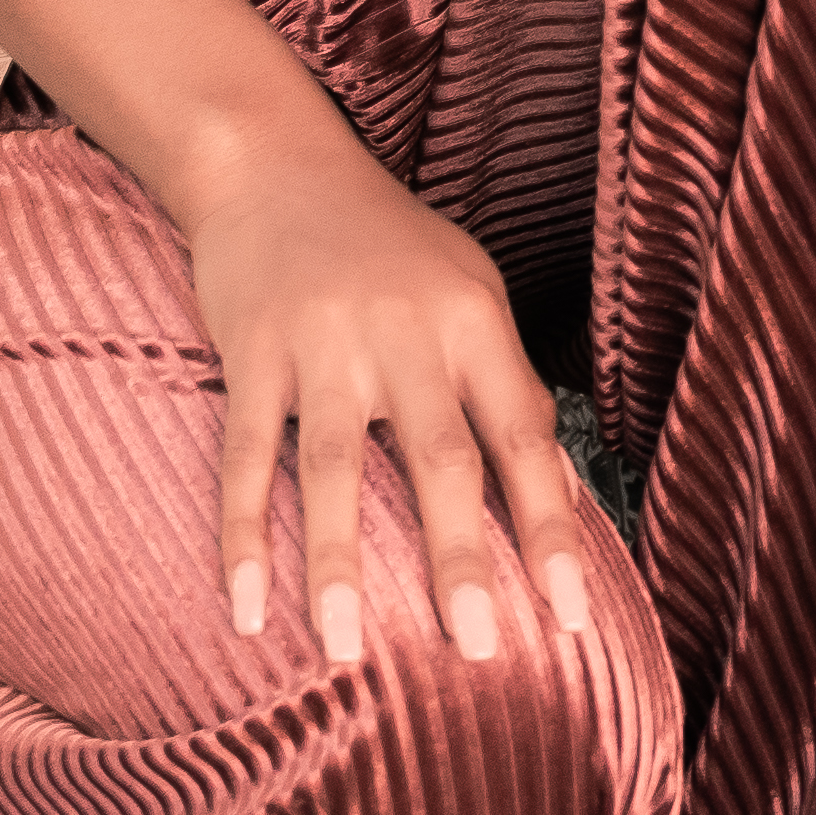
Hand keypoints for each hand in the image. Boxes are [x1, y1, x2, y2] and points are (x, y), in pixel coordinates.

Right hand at [181, 136, 600, 668]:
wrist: (276, 164)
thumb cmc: (390, 243)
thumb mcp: (470, 292)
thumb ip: (505, 384)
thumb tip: (556, 492)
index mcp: (475, 324)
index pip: (526, 438)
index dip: (553, 528)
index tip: (572, 613)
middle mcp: (407, 334)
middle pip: (443, 461)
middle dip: (461, 560)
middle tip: (477, 648)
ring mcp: (324, 345)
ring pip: (337, 469)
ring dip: (338, 565)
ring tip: (343, 650)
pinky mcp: (252, 353)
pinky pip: (246, 458)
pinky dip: (243, 535)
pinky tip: (246, 606)